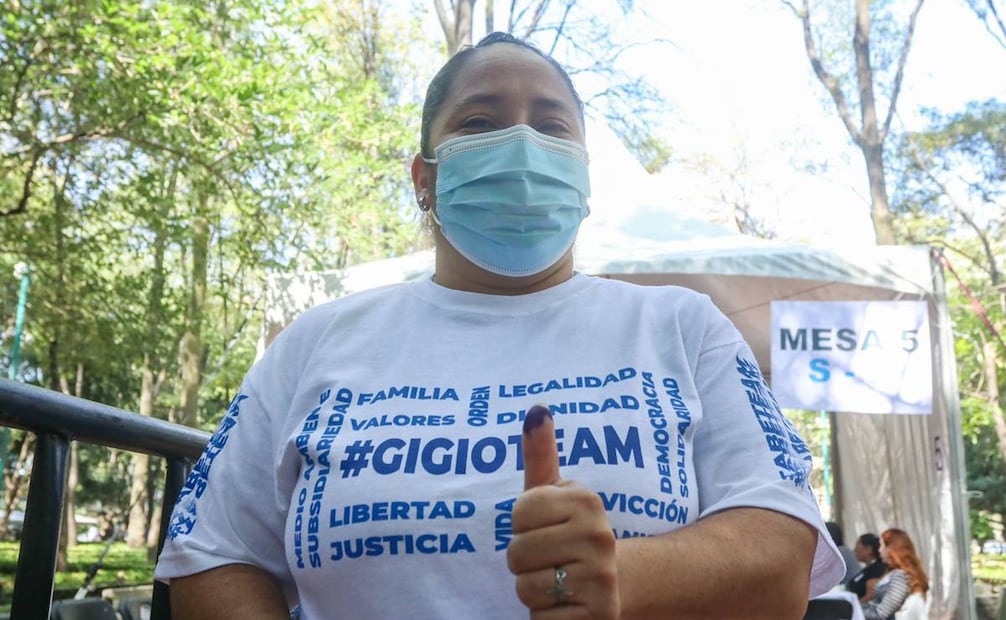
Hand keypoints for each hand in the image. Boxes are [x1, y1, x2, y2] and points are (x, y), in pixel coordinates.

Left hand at [506, 405, 619, 618]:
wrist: (614, 585)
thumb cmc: (568, 534)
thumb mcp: (554, 495)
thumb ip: (540, 456)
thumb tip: (536, 409)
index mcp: (587, 501)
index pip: (519, 512)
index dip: (522, 525)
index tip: (545, 528)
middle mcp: (599, 537)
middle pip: (516, 553)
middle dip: (524, 562)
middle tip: (550, 560)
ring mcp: (602, 579)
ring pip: (525, 588)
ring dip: (533, 591)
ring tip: (557, 582)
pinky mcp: (599, 617)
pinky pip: (540, 619)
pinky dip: (545, 617)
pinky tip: (566, 606)